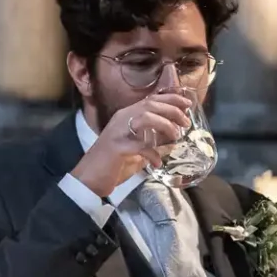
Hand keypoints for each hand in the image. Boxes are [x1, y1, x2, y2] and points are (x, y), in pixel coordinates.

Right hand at [73, 91, 193, 197]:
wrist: (89, 178)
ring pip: (145, 117)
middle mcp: (121, 119)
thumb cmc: (113, 163)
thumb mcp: (135, 147)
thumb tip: (173, 140)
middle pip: (150, 105)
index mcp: (125, 116)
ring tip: (175, 136)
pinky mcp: (116, 148)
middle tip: (186, 122)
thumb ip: (151, 140)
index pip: (150, 100)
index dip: (170, 98)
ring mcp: (117, 132)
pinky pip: (139, 146)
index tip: (187, 104)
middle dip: (172, 110)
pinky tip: (157, 162)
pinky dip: (152, 154)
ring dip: (165, 124)